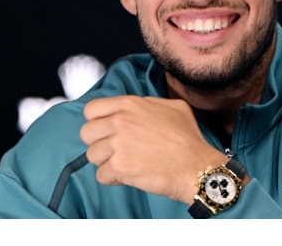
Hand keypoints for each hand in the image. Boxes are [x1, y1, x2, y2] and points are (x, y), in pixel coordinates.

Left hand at [80, 95, 227, 204]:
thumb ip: (149, 103)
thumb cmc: (188, 138)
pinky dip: (113, 179)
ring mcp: (117, 144)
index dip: (97, 121)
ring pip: (91, 155)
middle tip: (115, 149)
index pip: (92, 109)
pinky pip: (101, 175)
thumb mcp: (174, 107)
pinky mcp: (118, 167)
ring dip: (105, 162)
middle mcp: (120, 121)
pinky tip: (129, 175)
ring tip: (125, 163)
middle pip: (86, 132)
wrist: (195, 166)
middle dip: (99, 142)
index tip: (106, 130)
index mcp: (130, 104)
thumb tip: (139, 107)